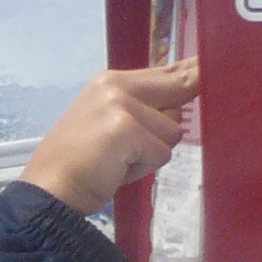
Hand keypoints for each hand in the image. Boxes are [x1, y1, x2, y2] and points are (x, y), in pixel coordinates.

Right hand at [18, 59, 198, 214]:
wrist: (46, 192)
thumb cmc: (78, 164)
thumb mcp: (109, 122)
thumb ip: (144, 104)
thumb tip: (190, 89)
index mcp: (111, 80)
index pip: (168, 70)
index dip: (195, 73)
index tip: (214, 69)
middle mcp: (116, 85)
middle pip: (180, 93)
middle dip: (167, 123)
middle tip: (134, 145)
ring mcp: (120, 105)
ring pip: (173, 131)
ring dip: (151, 154)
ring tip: (118, 161)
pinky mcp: (125, 130)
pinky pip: (161, 153)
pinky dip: (142, 169)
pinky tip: (116, 171)